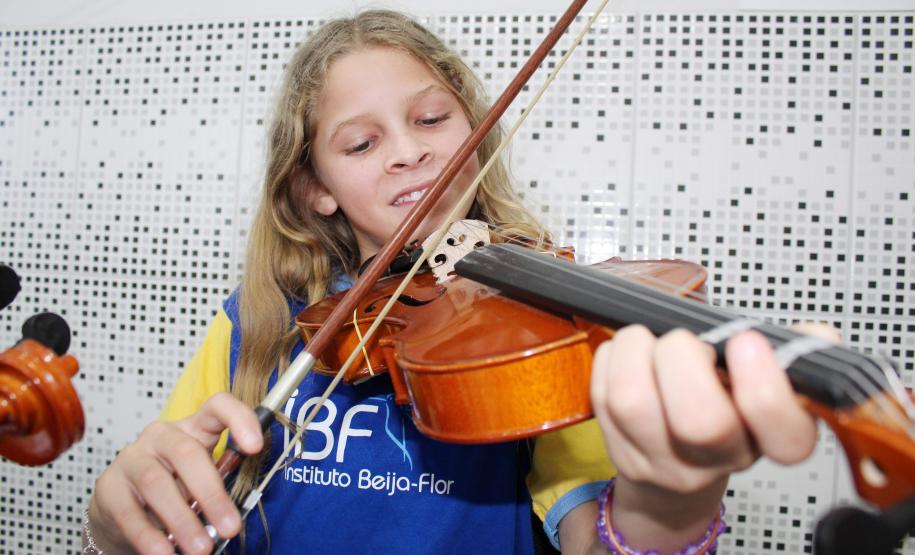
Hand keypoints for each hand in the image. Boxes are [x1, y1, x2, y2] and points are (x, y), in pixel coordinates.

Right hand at [88, 393, 262, 554]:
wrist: (123, 510)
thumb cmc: (174, 490)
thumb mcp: (201, 481)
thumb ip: (219, 487)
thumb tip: (236, 516)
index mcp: (193, 428)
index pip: (217, 407)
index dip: (239, 419)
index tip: (256, 446)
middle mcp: (161, 436)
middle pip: (187, 453)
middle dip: (212, 494)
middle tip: (230, 527)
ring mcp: (132, 458)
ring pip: (157, 483)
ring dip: (183, 520)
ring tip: (201, 548)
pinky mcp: (109, 486)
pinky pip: (129, 511)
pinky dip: (149, 535)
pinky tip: (164, 551)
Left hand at [588, 323, 835, 546]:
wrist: (678, 471)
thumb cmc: (724, 410)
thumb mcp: (767, 383)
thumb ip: (790, 353)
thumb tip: (814, 336)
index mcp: (768, 437)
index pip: (785, 434)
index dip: (765, 387)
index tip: (745, 343)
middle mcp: (720, 458)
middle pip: (698, 421)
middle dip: (682, 357)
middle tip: (683, 340)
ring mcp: (666, 462)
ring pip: (633, 402)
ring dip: (635, 350)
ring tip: (648, 340)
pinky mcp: (621, 454)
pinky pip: (602, 394)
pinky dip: (611, 358)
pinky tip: (628, 356)